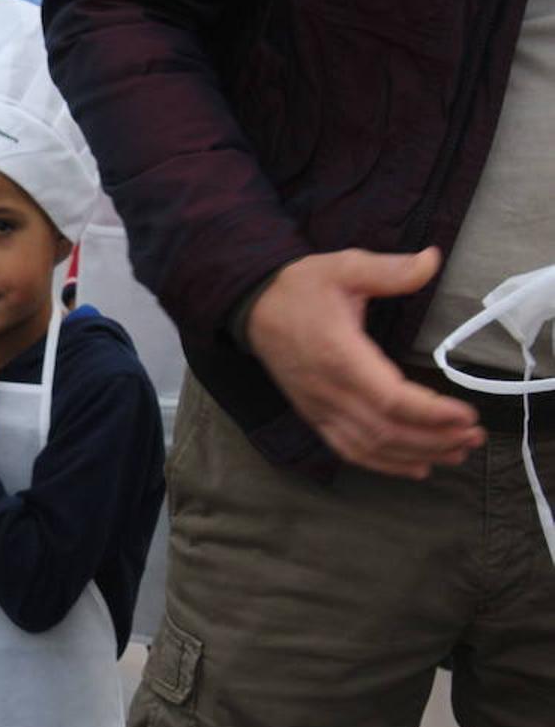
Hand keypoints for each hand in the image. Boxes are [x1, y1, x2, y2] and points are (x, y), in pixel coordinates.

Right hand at [247, 246, 484, 478]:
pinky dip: (385, 464)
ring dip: (416, 455)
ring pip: (370, 446)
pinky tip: (416, 466)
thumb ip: (389, 270)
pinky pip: (350, 449)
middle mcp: (327, 390)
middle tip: (473, 437)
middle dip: (434, 439)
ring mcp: (319, 407)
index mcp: (338, 355)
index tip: (465, 414)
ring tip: (455, 453)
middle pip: (385, 430)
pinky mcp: (315, 415)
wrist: (253, 309)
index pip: (388, 398)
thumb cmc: (299, 289)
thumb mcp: (343, 267)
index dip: (429, 413)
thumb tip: (431, 260)